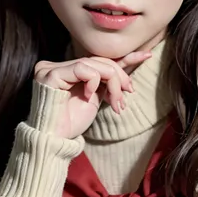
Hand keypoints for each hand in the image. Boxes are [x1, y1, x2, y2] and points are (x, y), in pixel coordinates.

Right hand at [33, 49, 151, 138]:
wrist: (54, 141)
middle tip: (128, 94)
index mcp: (66, 69)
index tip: (147, 55)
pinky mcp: (51, 74)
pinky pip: (82, 68)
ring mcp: (51, 68)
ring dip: (112, 82)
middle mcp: (57, 65)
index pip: (98, 59)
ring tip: (115, 102)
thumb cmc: (71, 123)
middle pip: (99, 61)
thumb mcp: (95, 98)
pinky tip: (89, 96)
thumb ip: (106, 83)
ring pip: (94, 64)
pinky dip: (93, 81)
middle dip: (119, 77)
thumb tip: (127, 78)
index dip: (124, 58)